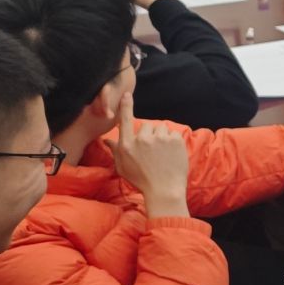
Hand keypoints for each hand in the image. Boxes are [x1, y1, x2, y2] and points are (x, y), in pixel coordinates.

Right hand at [108, 92, 189, 217]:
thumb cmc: (141, 180)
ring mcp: (160, 139)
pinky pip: (173, 133)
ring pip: (161, 128)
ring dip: (161, 136)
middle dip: (149, 134)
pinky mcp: (176, 140)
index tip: (127, 95)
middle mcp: (142, 139)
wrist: (164, 189)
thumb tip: (108, 139)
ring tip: (162, 153)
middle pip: (146, 126)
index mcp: (127, 145)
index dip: (126, 106)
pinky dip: (173, 141)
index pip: (125, 120)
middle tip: (152, 150)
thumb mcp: (122, 167)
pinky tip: (170, 153)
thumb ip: (116, 150)